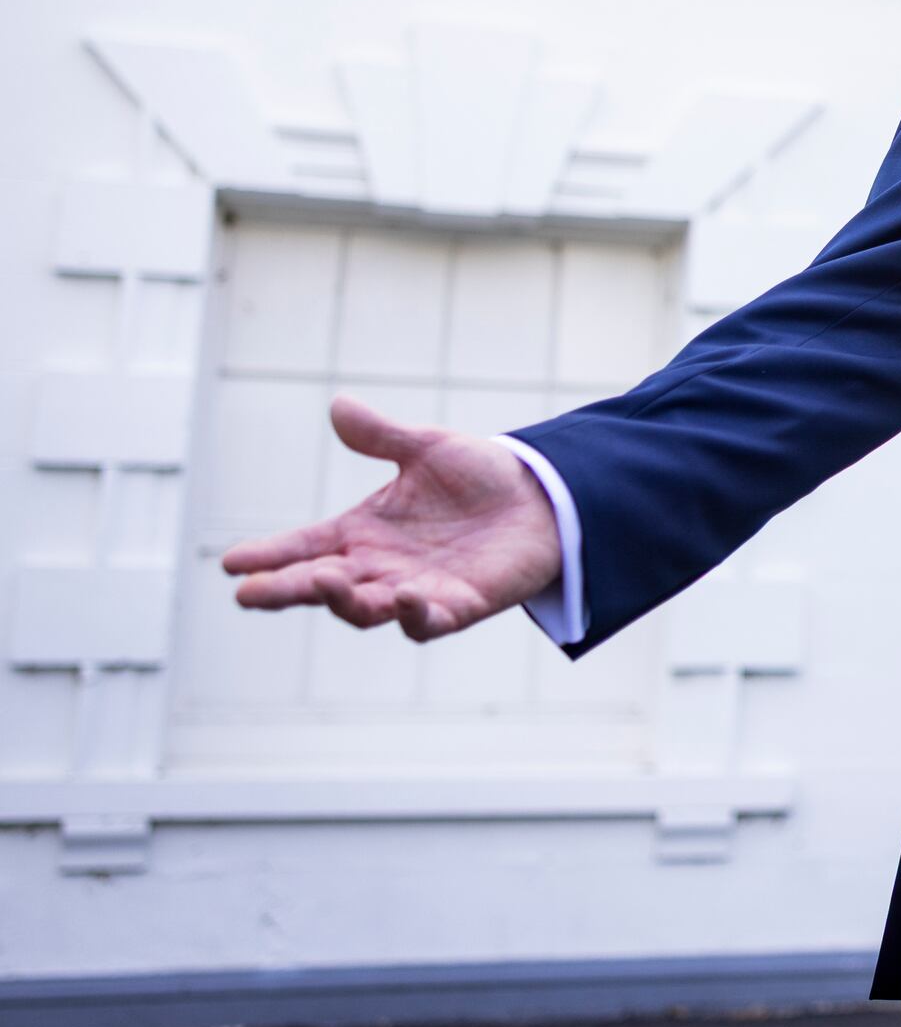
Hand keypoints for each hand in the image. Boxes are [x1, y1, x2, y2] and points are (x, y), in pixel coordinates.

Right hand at [220, 395, 563, 642]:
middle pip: (320, 585)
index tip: (230, 561)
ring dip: (343, 600)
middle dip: (284, 589)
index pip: (304, 547)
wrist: (543, 499)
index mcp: (362, 532)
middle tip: (248, 593)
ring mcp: (415, 590)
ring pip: (364, 608)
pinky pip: (427, 621)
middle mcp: (379, 567)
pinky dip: (412, 615)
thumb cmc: (480, 477)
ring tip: (321, 581)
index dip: (269, 555)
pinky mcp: (458, 606)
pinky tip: (402, 597)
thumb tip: (339, 405)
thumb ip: (382, 437)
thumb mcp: (427, 448)